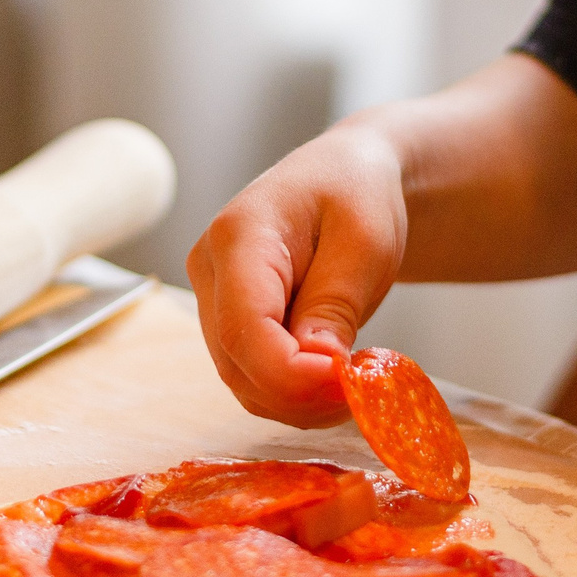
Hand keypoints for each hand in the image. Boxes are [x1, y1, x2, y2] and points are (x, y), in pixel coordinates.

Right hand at [185, 124, 408, 426]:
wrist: (348, 174)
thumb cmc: (358, 194)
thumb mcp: (365, 241)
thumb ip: (334, 303)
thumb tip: (313, 367)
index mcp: (239, 236)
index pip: (245, 328)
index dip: (292, 374)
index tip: (347, 384)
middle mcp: (210, 270)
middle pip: (238, 363)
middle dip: (300, 395)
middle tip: (362, 393)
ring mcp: (213, 299)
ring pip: (243, 380)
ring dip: (300, 401)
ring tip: (355, 382)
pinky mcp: (228, 322)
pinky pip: (253, 376)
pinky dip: (295, 394)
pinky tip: (334, 377)